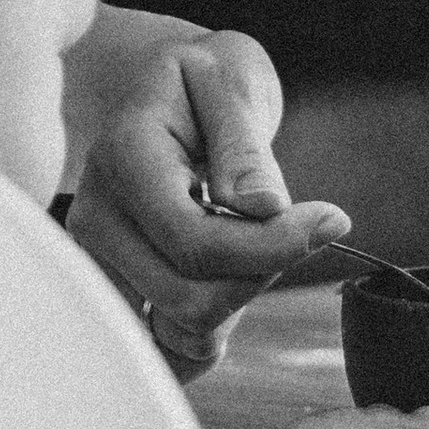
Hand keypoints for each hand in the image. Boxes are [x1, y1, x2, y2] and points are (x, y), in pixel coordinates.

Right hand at [66, 14, 348, 369]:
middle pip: (191, 300)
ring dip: (238, 304)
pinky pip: (164, 350)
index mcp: (125, 155)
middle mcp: (97, 216)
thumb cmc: (202, 78)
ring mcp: (96, 260)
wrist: (158, 90)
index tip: (332, 218)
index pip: (195, 241)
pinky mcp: (110, 288)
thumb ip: (244, 145)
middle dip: (261, 274)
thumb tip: (262, 209)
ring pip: (179, 334)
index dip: (273, 247)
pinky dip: (212, 335)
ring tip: (254, 243)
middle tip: (292, 224)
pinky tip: (236, 283)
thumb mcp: (231, 81)